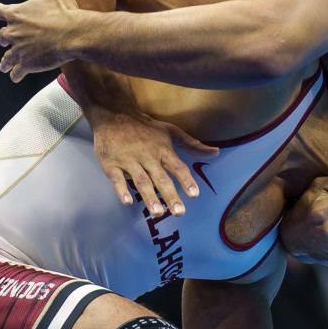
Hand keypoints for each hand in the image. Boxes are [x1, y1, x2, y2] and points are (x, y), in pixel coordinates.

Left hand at [0, 0, 82, 82]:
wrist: (75, 34)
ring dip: (6, 61)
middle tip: (7, 42)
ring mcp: (19, 49)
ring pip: (6, 58)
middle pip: (2, 37)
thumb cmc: (64, 10)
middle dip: (5, 39)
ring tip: (6, 66)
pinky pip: (16, 71)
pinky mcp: (27, 63)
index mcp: (15, 13)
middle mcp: (13, 32)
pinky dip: (15, 74)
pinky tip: (16, 76)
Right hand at [90, 105, 218, 214]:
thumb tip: (216, 152)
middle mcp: (148, 156)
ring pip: (141, 180)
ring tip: (157, 213)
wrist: (114, 115)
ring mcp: (129, 161)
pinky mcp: (111, 164)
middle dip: (170, 195)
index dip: (186, 181)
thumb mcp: (171, 131)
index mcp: (163, 150)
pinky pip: (117, 179)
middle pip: (160, 178)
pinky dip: (122, 190)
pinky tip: (127, 202)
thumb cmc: (146, 128)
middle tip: (179, 212)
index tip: (194, 195)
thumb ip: (193, 144)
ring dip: (149, 197)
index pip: (177, 167)